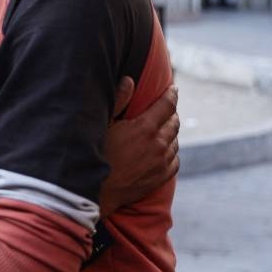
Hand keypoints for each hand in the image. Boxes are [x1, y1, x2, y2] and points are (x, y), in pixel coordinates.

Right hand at [99, 84, 179, 215]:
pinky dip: (172, 152)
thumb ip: (119, 100)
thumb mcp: (104, 124)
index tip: (173, 88)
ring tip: (164, 128)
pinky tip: (165, 150)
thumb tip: (129, 80)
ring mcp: (162, 162)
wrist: (99, 191)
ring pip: (175, 142)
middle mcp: (159, 145)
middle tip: (167, 108)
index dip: (171, 95)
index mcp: (145, 128)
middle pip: (174, 123)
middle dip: (171, 113)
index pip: (166, 106)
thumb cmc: (97, 154)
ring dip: (171, 132)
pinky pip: (175, 160)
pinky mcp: (161, 177)